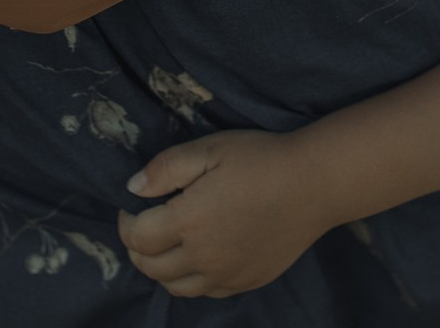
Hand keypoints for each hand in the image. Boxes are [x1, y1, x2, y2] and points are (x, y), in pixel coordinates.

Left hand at [116, 130, 334, 297]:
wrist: (314, 184)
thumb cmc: (261, 159)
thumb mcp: (210, 148)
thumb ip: (166, 168)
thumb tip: (133, 188)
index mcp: (189, 220)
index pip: (137, 237)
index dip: (125, 223)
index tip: (130, 207)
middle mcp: (203, 256)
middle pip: (151, 267)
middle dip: (137, 248)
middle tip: (142, 227)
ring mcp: (226, 274)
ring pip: (175, 287)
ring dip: (161, 268)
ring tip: (165, 245)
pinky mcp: (246, 281)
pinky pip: (206, 291)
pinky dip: (190, 279)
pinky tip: (197, 256)